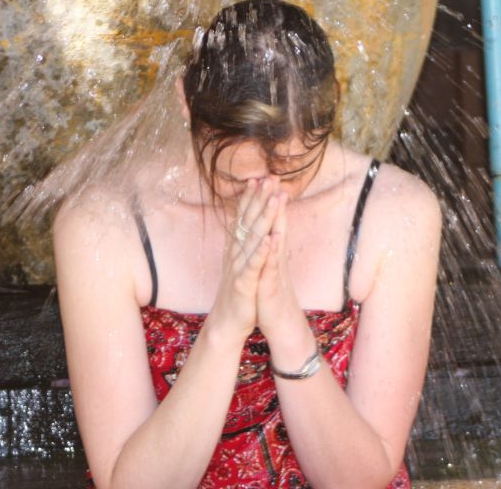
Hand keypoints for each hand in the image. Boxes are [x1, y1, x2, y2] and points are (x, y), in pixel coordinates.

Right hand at [207, 178, 280, 342]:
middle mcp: (236, 254)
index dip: (251, 198)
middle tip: (268, 177)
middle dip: (259, 199)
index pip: (244, 218)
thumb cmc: (239, 293)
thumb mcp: (242, 265)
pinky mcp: (244, 284)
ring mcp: (240, 267)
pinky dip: (261, 252)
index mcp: (237, 249)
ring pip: (253, 238)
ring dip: (263, 217)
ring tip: (273, 198)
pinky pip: (254, 265)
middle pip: (248, 221)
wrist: (228, 323)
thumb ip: (244, 245)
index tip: (258, 177)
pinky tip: (270, 238)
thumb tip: (246, 227)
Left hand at [256, 189, 303, 340]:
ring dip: (277, 219)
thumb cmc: (270, 294)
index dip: (265, 200)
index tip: (262, 177)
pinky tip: (273, 238)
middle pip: (275, 223)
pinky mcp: (271, 285)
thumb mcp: (265, 267)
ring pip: (277, 240)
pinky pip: (272, 266)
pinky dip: (272, 252)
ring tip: (278, 198)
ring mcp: (274, 269)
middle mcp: (274, 256)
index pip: (268, 221)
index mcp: (270, 251)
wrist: (280, 323)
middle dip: (273, 201)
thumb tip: (264, 230)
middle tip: (273, 176)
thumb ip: (266, 248)